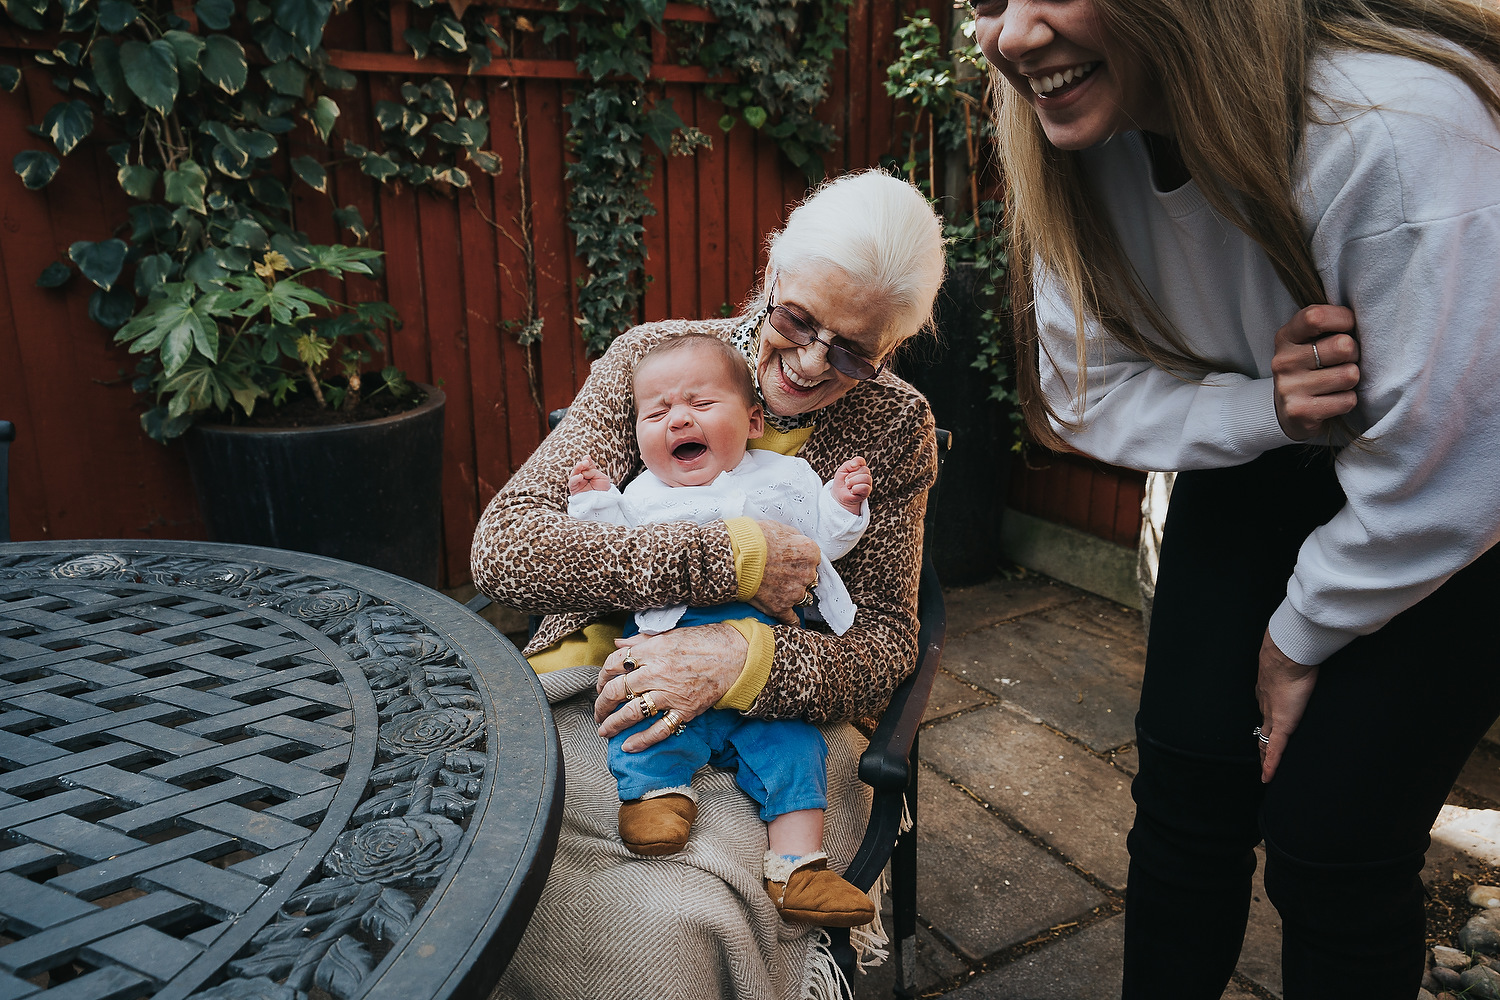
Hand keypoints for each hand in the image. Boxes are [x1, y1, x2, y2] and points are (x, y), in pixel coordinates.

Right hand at [568, 456, 611, 494]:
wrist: (603, 502)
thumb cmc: (604, 490)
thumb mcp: (602, 478)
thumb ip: (593, 472)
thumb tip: (584, 472)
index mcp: (590, 472)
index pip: (587, 464)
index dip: (586, 460)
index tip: (588, 457)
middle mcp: (583, 476)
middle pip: (580, 468)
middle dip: (582, 463)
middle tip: (585, 461)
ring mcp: (578, 482)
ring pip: (574, 473)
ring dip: (577, 468)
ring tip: (581, 465)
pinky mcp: (574, 489)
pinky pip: (572, 482)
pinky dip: (575, 478)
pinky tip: (580, 476)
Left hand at [594, 624, 748, 751]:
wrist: (738, 656)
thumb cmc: (706, 641)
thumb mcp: (671, 633)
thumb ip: (642, 640)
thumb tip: (619, 643)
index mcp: (653, 650)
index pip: (615, 664)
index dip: (602, 675)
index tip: (600, 683)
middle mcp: (657, 672)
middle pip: (617, 690)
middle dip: (602, 703)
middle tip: (598, 711)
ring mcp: (671, 693)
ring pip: (632, 712)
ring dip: (614, 724)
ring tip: (604, 730)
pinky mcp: (685, 710)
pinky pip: (659, 729)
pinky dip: (642, 740)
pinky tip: (628, 746)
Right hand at [749, 520, 820, 625]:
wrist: (734, 556)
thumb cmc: (754, 539)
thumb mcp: (779, 528)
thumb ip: (794, 538)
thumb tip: (797, 543)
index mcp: (810, 553)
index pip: (814, 559)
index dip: (801, 560)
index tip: (791, 560)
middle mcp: (807, 574)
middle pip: (810, 579)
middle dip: (799, 577)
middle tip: (782, 573)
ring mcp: (794, 593)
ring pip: (804, 598)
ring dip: (795, 594)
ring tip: (780, 590)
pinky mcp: (780, 607)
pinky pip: (792, 619)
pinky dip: (791, 618)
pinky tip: (788, 615)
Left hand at [831, 457, 871, 514]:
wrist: (839, 495)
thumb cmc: (841, 482)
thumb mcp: (841, 471)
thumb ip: (848, 464)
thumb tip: (854, 465)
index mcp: (859, 467)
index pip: (861, 461)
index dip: (857, 462)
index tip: (851, 466)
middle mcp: (865, 474)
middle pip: (864, 469)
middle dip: (852, 475)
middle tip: (846, 481)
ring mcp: (867, 483)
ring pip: (866, 478)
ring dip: (853, 482)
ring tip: (848, 486)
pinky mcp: (867, 492)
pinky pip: (865, 487)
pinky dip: (856, 488)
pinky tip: (852, 491)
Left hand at [1254, 630, 1318, 782]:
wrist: (1286, 655)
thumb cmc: (1295, 655)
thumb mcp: (1297, 664)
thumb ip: (1304, 667)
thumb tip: (1317, 659)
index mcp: (1269, 691)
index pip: (1267, 711)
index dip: (1267, 722)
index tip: (1267, 729)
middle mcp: (1267, 705)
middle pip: (1263, 729)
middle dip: (1263, 742)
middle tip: (1263, 755)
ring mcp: (1273, 716)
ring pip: (1266, 741)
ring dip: (1265, 755)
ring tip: (1266, 769)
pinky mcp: (1281, 725)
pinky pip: (1274, 750)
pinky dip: (1270, 764)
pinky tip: (1267, 777)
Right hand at [1271, 305, 1359, 440]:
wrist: (1290, 412)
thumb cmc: (1312, 368)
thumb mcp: (1309, 341)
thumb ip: (1328, 326)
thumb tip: (1367, 316)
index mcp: (1286, 337)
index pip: (1316, 317)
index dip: (1343, 319)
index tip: (1348, 328)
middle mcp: (1283, 361)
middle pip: (1343, 346)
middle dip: (1354, 354)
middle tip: (1342, 362)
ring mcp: (1289, 388)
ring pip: (1349, 375)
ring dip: (1351, 380)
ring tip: (1337, 383)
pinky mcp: (1300, 412)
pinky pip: (1347, 400)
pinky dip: (1347, 401)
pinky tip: (1332, 401)